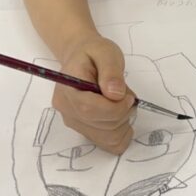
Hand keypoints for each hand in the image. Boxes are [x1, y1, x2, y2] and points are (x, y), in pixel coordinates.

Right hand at [52, 34, 135, 154]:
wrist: (82, 58)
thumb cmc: (94, 53)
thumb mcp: (105, 52)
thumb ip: (111, 71)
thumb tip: (116, 94)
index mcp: (68, 88)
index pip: (89, 109)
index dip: (114, 107)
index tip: (128, 97)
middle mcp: (66, 109)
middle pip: (99, 125)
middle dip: (122, 113)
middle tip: (127, 96)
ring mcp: (74, 122)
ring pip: (106, 138)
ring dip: (123, 123)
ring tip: (122, 103)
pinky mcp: (83, 130)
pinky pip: (107, 143)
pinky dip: (120, 133)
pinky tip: (120, 117)